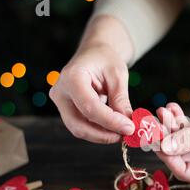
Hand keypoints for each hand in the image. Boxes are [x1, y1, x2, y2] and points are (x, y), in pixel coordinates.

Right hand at [49, 16, 134, 143]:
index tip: (129, 128)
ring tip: (122, 131)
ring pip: (79, 129)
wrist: (93, 54)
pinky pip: (82, 126)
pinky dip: (99, 131)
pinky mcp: (66, 110)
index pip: (89, 107)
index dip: (110, 121)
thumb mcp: (118, 75)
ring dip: (102, 135)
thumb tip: (128, 126)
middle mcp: (60, 92)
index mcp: (72, 77)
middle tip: (126, 135)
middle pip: (78, 124)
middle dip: (104, 134)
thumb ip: (121, 100)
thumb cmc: (105, 59)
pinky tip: (114, 128)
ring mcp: (61, 103)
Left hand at [155, 85, 189, 184]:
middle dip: (167, 138)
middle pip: (180, 155)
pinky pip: (187, 132)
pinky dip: (179, 121)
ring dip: (171, 127)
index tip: (155, 140)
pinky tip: (172, 107)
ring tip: (163, 110)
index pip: (185, 171)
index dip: (168, 156)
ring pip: (181, 142)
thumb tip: (163, 147)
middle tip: (154, 121)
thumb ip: (187, 139)